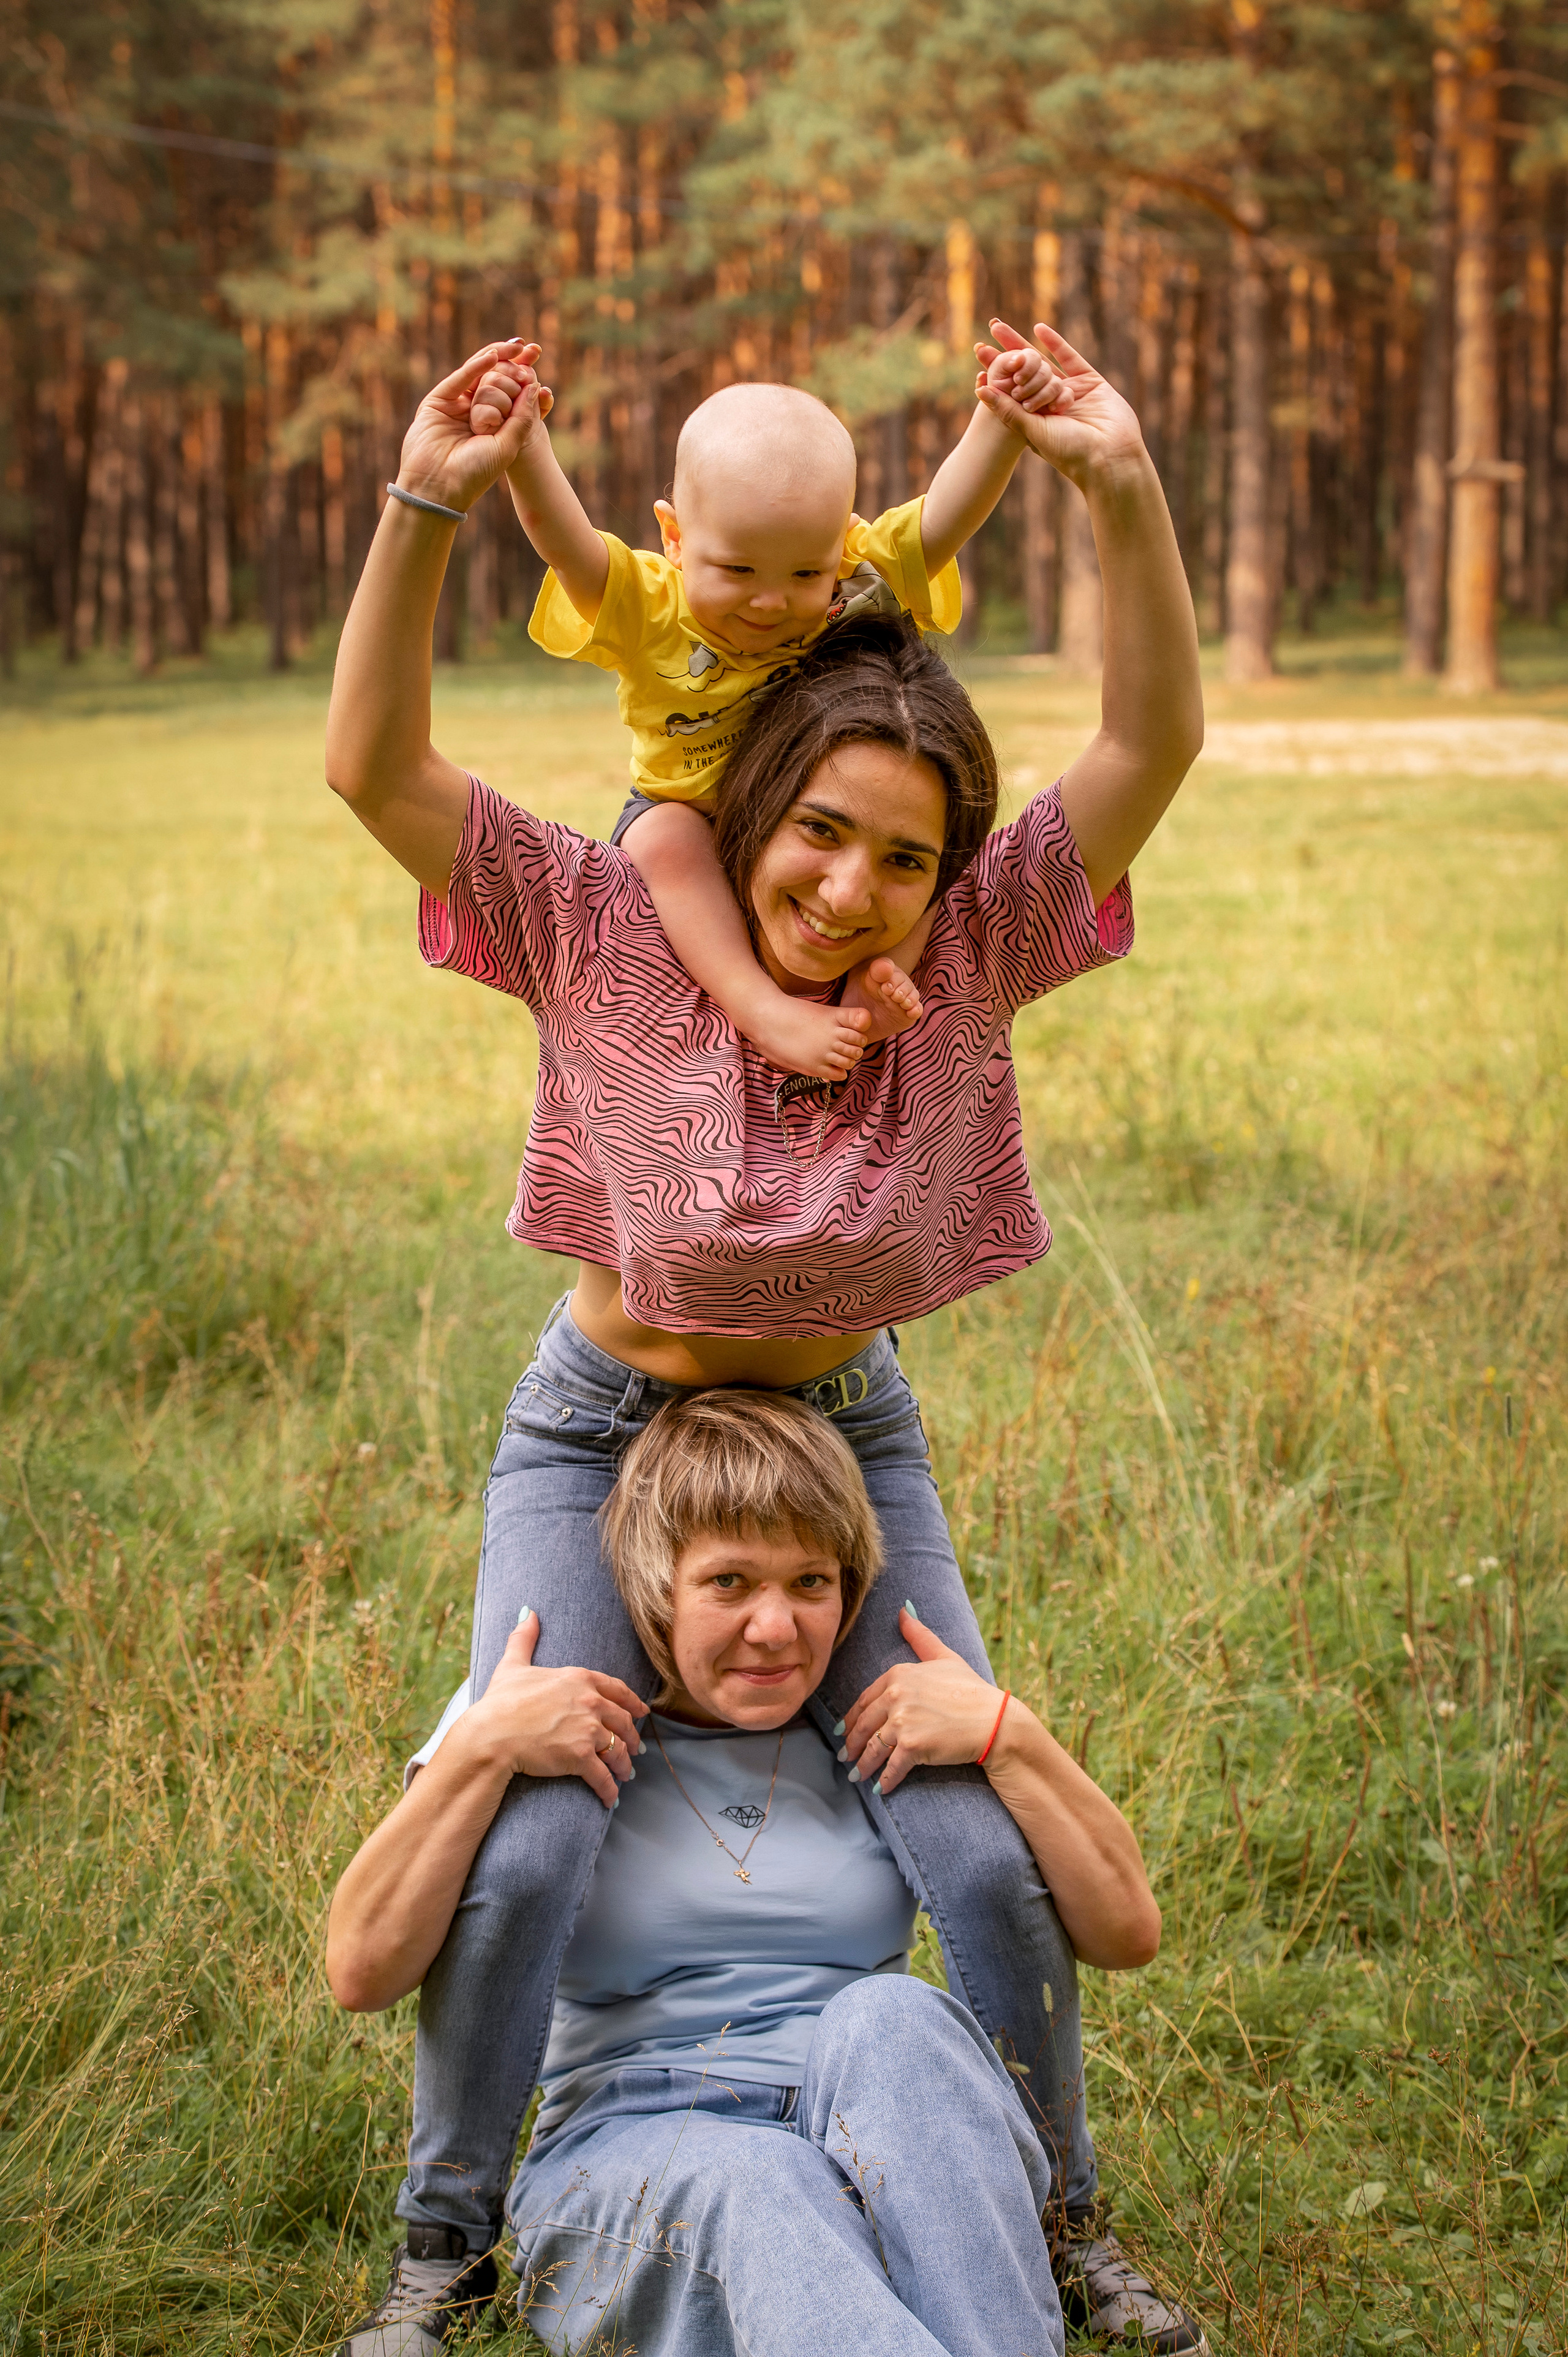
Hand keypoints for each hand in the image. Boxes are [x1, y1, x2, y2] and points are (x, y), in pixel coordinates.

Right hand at [393, 339, 551, 516]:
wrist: (438, 488)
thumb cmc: (474, 475)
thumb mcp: (507, 447)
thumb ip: (521, 419)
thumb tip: (535, 387)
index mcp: (493, 427)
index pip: (511, 396)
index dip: (524, 379)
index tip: (539, 366)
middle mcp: (474, 414)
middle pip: (495, 381)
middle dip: (514, 364)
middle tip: (533, 351)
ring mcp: (455, 406)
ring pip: (478, 375)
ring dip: (498, 357)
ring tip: (517, 347)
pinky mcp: (438, 401)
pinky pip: (459, 379)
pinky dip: (476, 366)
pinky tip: (493, 356)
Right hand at [468, 1610, 647, 1808]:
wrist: (491, 1734)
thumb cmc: (500, 1701)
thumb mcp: (513, 1665)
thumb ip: (524, 1638)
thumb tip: (528, 1612)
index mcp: (579, 1678)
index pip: (617, 1690)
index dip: (632, 1703)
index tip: (642, 1712)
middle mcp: (590, 1701)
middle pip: (623, 1721)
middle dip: (632, 1737)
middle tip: (635, 1750)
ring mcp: (587, 1729)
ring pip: (618, 1749)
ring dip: (624, 1765)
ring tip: (625, 1775)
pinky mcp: (580, 1757)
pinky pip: (603, 1776)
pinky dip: (610, 1789)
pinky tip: (611, 1798)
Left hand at [838, 1607, 1006, 1796]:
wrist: (993, 1720)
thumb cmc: (971, 1688)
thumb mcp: (944, 1656)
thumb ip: (920, 1636)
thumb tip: (903, 1610)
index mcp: (899, 1675)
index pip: (865, 1699)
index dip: (852, 1717)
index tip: (844, 1730)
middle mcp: (896, 1696)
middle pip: (864, 1725)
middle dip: (852, 1744)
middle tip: (845, 1756)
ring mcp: (903, 1721)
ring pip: (873, 1748)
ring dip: (863, 1765)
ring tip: (857, 1776)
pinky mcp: (913, 1746)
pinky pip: (892, 1767)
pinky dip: (884, 1780)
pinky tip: (880, 1789)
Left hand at [974, 318, 1146, 487]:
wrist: (1110, 456)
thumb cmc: (1070, 452)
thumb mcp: (1032, 431)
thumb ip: (1008, 410)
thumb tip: (979, 390)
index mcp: (1036, 420)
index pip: (1011, 391)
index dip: (996, 373)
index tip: (978, 355)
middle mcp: (1051, 405)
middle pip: (1024, 374)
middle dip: (1006, 354)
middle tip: (988, 332)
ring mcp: (1071, 392)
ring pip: (1043, 364)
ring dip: (1022, 345)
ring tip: (999, 328)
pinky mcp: (1090, 382)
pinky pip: (1070, 358)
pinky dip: (1055, 343)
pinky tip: (1038, 329)